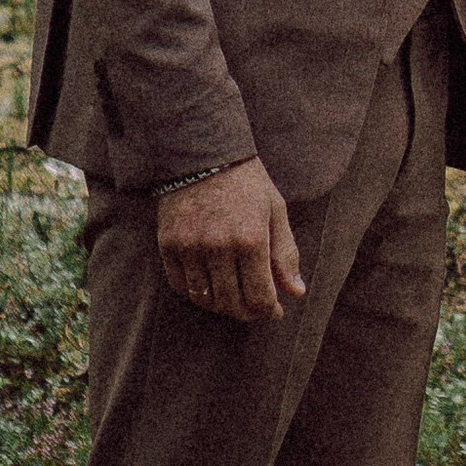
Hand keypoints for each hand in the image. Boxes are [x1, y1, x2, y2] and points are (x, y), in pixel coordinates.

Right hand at [158, 157, 305, 324]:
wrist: (203, 153)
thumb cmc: (247, 182)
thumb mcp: (275, 211)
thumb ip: (286, 254)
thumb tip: (296, 292)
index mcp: (251, 239)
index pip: (259, 297)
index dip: (269, 311)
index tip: (274, 310)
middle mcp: (218, 247)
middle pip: (231, 303)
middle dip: (247, 312)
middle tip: (255, 308)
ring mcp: (190, 247)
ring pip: (205, 298)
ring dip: (221, 305)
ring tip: (234, 298)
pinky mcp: (168, 244)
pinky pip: (180, 285)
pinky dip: (196, 293)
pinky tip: (209, 286)